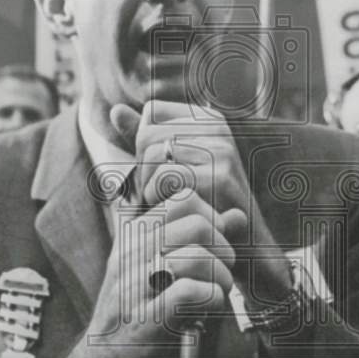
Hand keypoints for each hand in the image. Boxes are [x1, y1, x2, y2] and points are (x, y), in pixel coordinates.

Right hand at [67, 188, 235, 357]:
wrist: (107, 357)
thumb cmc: (140, 306)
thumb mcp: (161, 263)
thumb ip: (198, 237)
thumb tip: (236, 214)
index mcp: (134, 235)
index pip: (184, 199)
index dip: (212, 219)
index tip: (213, 246)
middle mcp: (131, 254)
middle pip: (198, 225)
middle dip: (223, 250)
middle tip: (219, 273)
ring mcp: (134, 286)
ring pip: (198, 257)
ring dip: (220, 279)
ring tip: (213, 293)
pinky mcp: (144, 319)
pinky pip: (191, 292)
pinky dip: (210, 301)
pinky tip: (203, 312)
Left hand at [111, 101, 292, 308]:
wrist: (243, 246)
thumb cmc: (202, 206)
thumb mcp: (172, 167)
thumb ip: (144, 139)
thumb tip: (115, 111)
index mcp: (207, 119)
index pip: (151, 114)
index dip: (144, 146)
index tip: (159, 174)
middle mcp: (218, 127)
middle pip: (148, 134)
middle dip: (142, 171)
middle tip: (156, 198)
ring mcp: (221, 149)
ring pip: (153, 155)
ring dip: (148, 188)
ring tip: (164, 206)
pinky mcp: (220, 176)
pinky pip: (165, 178)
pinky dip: (158, 200)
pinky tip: (172, 213)